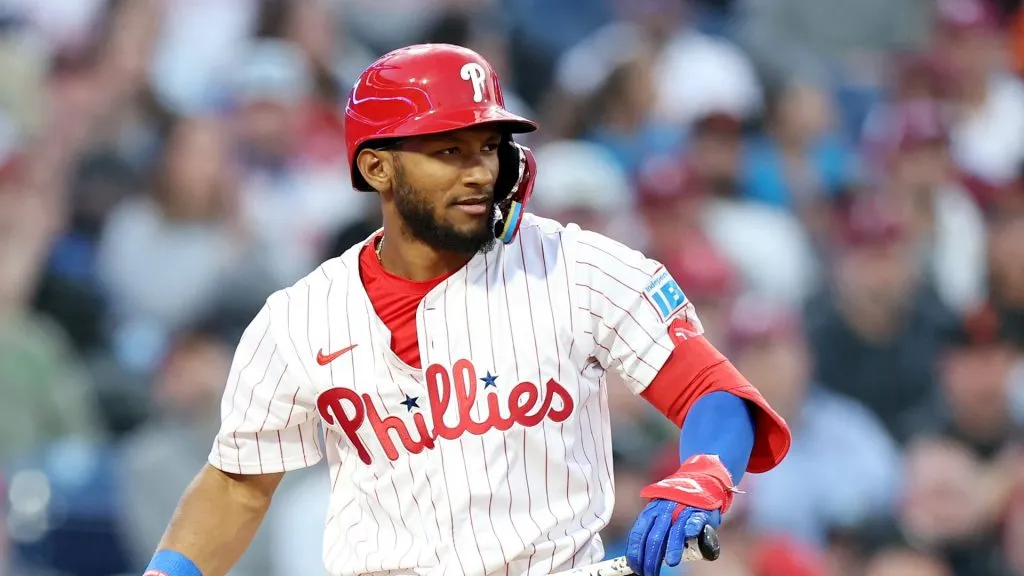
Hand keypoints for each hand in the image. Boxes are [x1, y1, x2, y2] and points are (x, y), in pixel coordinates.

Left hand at [625, 455, 734, 575]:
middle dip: (651, 557)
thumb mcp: (662, 514)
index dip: (636, 552)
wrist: (701, 482)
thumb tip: (644, 556)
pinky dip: (691, 528)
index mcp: (651, 511)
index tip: (635, 566)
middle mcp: (664, 510)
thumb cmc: (680, 505)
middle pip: (654, 536)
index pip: (639, 533)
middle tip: (650, 572)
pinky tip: (689, 536)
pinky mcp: (700, 512)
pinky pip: (694, 520)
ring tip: (671, 562)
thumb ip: (654, 532)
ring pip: (674, 529)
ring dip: (672, 547)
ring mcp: (682, 510)